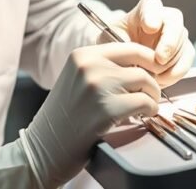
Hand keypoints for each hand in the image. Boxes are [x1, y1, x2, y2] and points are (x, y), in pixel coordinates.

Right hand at [19, 43, 161, 187]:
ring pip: (145, 81)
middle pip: (140, 63)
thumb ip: (102, 68)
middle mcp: (89, 66)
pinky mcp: (106, 110)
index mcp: (82, 55)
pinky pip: (144, 103)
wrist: (43, 149)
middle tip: (152, 92)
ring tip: (147, 106)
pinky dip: (150, 110)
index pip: (128, 46)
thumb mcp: (76, 80)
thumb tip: (139, 64)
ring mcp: (97, 87)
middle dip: (152, 79)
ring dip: (152, 96)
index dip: (146, 59)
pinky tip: (143, 116)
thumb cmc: (62, 119)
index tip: (152, 71)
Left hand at [101, 0, 195, 87]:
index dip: (152, 15)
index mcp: (144, 10)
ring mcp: (176, 35)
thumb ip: (120, 47)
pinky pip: (186, 61)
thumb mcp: (110, 41)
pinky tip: (161, 80)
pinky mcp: (183, 52)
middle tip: (159, 59)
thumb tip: (133, 60)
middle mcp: (164, 18)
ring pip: (182, 45)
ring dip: (169, 63)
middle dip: (169, 43)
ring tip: (152, 76)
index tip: (150, 27)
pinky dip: (175, 73)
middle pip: (174, 24)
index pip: (151, 5)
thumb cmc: (115, 45)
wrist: (122, 57)